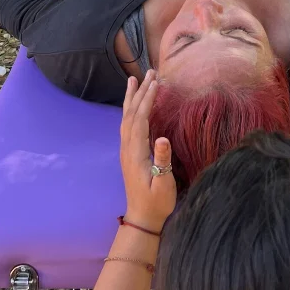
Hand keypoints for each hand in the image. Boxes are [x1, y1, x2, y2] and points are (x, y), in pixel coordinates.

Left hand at [120, 70, 175, 231]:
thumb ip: (162, 161)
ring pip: (126, 117)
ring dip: (132, 97)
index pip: (140, 119)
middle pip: (131, 114)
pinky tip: (135, 104)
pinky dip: (131, 109)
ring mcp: (127, 150)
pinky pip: (128, 124)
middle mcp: (128, 148)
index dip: (147, 100)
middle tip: (149, 72)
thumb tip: (163, 137)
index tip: (156, 83)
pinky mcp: (130, 153)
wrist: (142, 217)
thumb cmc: (157, 203)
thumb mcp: (163, 184)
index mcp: (136, 153)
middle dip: (140, 92)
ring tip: (134, 79)